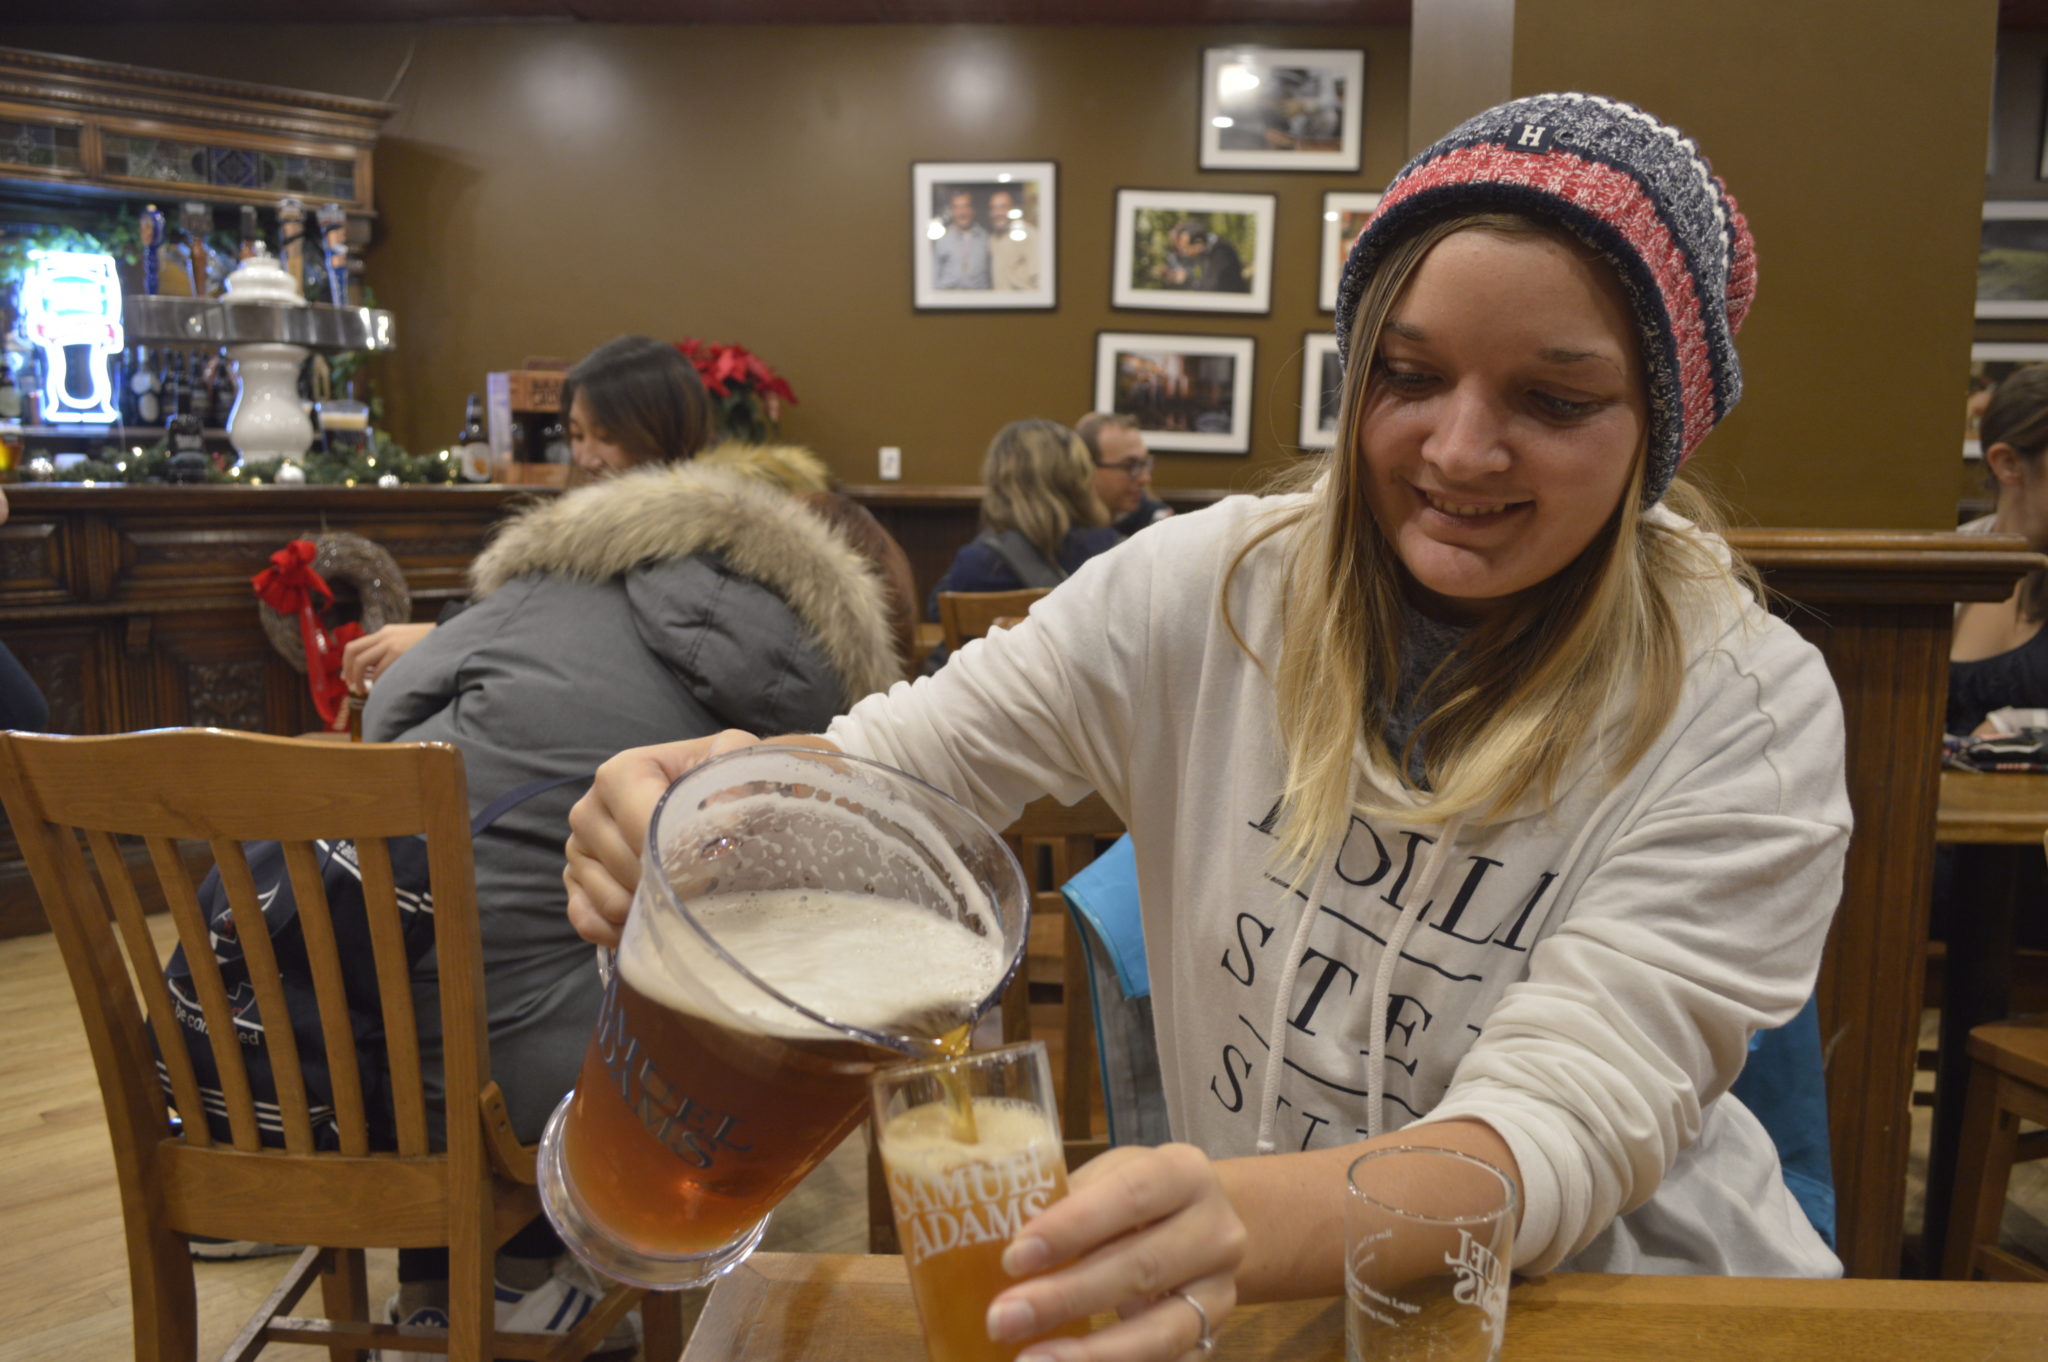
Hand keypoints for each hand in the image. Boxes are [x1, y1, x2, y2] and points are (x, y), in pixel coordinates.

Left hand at [342, 622, 434, 693]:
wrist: (452, 637)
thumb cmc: (431, 646)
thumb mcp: (406, 643)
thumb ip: (390, 652)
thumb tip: (371, 670)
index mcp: (385, 633)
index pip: (355, 646)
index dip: (346, 663)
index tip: (347, 677)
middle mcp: (384, 636)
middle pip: (352, 651)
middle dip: (348, 671)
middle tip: (352, 686)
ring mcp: (391, 643)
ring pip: (360, 662)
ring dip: (358, 679)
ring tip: (362, 691)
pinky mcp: (399, 652)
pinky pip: (378, 671)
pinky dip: (375, 682)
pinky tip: (381, 688)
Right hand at [562, 730, 847, 945]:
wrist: (709, 794)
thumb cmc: (720, 779)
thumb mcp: (734, 759)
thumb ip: (736, 773)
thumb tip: (727, 822)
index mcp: (620, 774)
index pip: (642, 824)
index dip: (682, 851)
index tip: (719, 863)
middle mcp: (590, 810)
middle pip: (628, 868)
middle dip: (674, 885)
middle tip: (713, 888)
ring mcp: (579, 851)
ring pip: (611, 901)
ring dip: (653, 911)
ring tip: (689, 901)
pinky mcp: (576, 885)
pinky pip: (590, 922)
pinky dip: (623, 931)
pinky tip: (657, 923)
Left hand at [984, 1144, 1244, 1360]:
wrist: (1201, 1227)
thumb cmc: (1135, 1198)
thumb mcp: (1108, 1178)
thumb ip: (1065, 1203)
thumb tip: (990, 1237)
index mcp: (1184, 1174)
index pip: (1131, 1195)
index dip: (1072, 1227)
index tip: (1015, 1257)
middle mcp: (1215, 1232)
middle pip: (1142, 1268)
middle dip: (1066, 1297)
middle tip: (1003, 1318)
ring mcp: (1219, 1293)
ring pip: (1162, 1332)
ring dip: (1091, 1354)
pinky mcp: (1212, 1339)